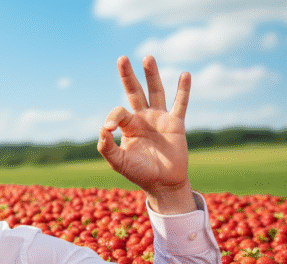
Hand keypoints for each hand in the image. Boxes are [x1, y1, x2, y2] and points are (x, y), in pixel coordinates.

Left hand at [97, 55, 195, 214]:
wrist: (163, 183)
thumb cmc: (139, 173)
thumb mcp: (118, 163)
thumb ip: (107, 148)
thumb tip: (101, 128)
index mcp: (127, 127)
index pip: (119, 112)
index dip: (113, 117)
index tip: (110, 129)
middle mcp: (142, 118)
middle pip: (134, 92)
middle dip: (127, 76)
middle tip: (121, 58)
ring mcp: (159, 119)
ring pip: (156, 92)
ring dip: (152, 75)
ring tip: (147, 57)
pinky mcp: (176, 124)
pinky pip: (180, 104)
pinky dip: (183, 90)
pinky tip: (185, 74)